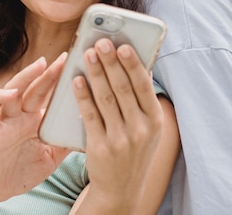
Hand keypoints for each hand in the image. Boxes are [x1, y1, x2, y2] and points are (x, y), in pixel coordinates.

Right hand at [0, 54, 70, 205]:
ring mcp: (5, 120)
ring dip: (26, 76)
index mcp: (36, 120)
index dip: (61, 81)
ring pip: (13, 90)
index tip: (77, 68)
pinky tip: (11, 94)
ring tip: (41, 65)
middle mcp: (21, 116)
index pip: (49, 95)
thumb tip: (90, 129)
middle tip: (65, 59)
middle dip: (49, 72)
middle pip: (35, 88)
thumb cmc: (21, 173)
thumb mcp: (51, 157)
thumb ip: (65, 142)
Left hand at [73, 39, 163, 211]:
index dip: (133, 64)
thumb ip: (144, 99)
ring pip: (105, 98)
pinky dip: (83, 96)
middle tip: (101, 42)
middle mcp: (141, 129)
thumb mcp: (149, 128)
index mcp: (155, 120)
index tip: (123, 45)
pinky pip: (90, 115)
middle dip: (111, 62)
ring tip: (88, 53)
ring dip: (95, 73)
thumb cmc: (134, 150)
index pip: (143, 86)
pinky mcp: (100, 147)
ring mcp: (120, 139)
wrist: (120, 190)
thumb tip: (140, 63)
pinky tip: (76, 80)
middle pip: (123, 88)